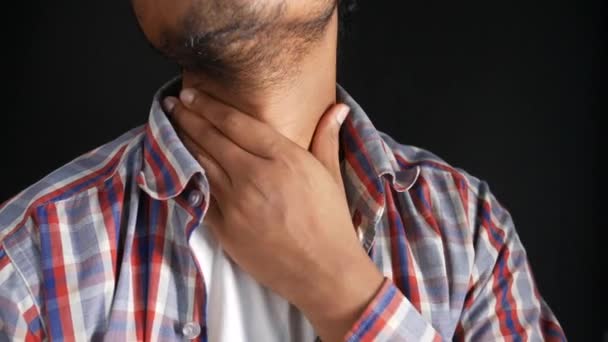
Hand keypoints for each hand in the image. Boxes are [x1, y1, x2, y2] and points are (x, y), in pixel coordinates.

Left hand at [164, 88, 383, 340]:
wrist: (324, 273)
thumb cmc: (331, 224)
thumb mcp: (331, 176)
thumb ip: (327, 138)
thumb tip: (338, 107)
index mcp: (284, 158)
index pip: (236, 123)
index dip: (209, 105)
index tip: (192, 94)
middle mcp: (256, 176)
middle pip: (212, 138)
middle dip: (188, 116)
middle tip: (173, 102)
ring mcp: (237, 203)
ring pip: (200, 163)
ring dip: (182, 141)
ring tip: (170, 125)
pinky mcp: (225, 229)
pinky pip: (198, 196)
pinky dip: (186, 176)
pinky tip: (177, 163)